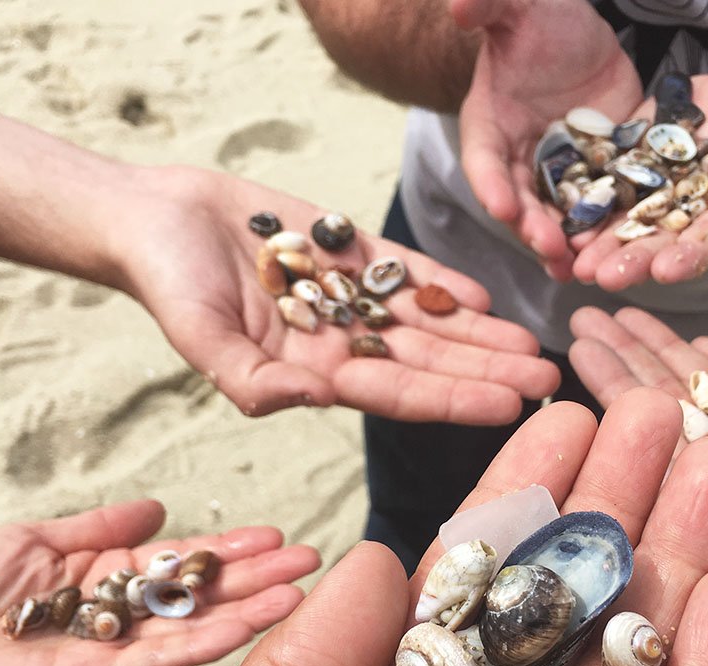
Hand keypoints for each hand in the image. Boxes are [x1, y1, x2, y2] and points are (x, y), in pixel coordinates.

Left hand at [0, 499, 319, 665]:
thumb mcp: (37, 538)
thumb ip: (102, 526)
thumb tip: (158, 508)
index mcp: (109, 579)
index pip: (184, 562)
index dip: (230, 549)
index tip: (275, 536)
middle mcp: (123, 616)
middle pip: (203, 594)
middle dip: (258, 576)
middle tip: (311, 559)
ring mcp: (116, 649)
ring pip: (195, 628)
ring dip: (250, 611)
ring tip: (298, 592)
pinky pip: (162, 659)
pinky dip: (207, 643)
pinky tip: (248, 625)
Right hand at [120, 165, 559, 423]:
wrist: (159, 218)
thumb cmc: (169, 283)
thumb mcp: (200, 338)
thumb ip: (250, 379)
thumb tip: (312, 398)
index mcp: (317, 373)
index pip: (400, 393)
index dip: (454, 399)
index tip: (509, 406)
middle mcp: (346, 342)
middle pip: (431, 361)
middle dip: (489, 371)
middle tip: (549, 380)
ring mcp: (353, 298)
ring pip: (431, 320)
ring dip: (483, 334)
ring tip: (535, 343)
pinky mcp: (352, 251)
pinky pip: (407, 271)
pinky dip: (446, 283)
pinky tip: (487, 297)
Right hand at [452, 0, 642, 280]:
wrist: (577, 38)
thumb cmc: (538, 19)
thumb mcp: (517, 5)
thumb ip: (489, 6)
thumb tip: (458, 5)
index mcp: (490, 126)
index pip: (483, 159)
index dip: (490, 184)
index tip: (502, 206)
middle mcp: (518, 160)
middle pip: (520, 201)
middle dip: (532, 227)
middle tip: (548, 247)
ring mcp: (557, 173)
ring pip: (555, 216)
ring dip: (563, 244)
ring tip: (575, 268)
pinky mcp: (594, 176)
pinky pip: (596, 208)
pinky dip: (600, 232)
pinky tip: (610, 255)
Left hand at [569, 307, 707, 665]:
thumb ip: (703, 541)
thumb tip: (627, 493)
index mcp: (694, 545)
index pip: (636, 463)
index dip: (602, 405)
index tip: (568, 353)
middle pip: (661, 426)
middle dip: (624, 367)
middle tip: (585, 311)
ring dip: (669, 358)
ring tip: (630, 311)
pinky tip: (703, 341)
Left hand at [572, 68, 707, 288]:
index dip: (692, 254)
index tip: (670, 267)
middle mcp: (688, 216)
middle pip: (657, 243)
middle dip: (631, 259)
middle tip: (603, 276)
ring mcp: (656, 196)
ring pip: (623, 224)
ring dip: (597, 242)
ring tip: (571, 259)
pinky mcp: (631, 168)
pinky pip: (602, 188)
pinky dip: (581, 202)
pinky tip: (555, 215)